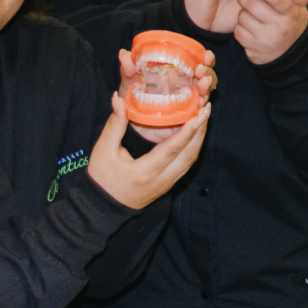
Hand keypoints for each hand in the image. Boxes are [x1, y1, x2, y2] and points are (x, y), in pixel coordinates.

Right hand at [86, 90, 209, 209]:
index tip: (200, 113)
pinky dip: (193, 147)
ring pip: (191, 160)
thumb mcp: (103, 151)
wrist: (103, 208)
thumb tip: (118, 98)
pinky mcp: (168, 184)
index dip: (189, 130)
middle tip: (206, 108)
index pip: (173, 148)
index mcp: (146, 171)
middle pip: (190, 154)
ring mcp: (168, 183)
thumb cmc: (101, 180)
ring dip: (199, 138)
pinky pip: (187, 164)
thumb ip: (114, 124)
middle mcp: (162, 179)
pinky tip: (195, 134)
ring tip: (203, 117)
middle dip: (201, 129)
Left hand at [115, 47, 216, 144]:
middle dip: (208, 72)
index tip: (206, 55)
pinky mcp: (186, 120)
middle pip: (206, 77)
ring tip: (202, 85)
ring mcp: (188, 104)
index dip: (205, 58)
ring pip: (205, 93)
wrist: (131, 127)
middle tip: (199, 70)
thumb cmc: (133, 101)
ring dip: (206, 88)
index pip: (197, 63)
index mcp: (177, 74)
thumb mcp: (129, 84)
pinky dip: (203, 109)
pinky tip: (201, 104)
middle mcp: (187, 87)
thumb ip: (128, 70)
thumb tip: (124, 54)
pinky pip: (200, 114)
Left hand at [234, 0, 307, 65]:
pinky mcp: (253, 50)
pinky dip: (240, 27)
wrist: (290, 55)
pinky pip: (238, 32)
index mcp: (290, 15)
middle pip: (253, 6)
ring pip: (243, 18)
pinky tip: (248, 26)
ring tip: (250, 13)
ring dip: (243, 13)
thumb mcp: (300, 9)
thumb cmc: (292, 25)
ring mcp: (265, 41)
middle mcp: (278, 28)